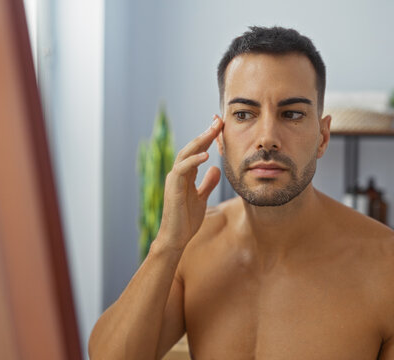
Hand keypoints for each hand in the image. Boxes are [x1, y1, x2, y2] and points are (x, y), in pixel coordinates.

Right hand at [155, 115, 223, 250]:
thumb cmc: (186, 220)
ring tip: (213, 130)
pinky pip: (182, 170)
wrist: (176, 238)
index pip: (197, 151)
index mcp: (185, 175)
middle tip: (218, 121)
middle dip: (205, 134)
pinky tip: (205, 155)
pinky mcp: (173, 188)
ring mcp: (174, 180)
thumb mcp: (201, 198)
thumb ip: (207, 183)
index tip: (220, 126)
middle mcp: (178, 174)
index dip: (208, 138)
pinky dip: (193, 160)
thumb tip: (215, 168)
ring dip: (199, 141)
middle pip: (192, 148)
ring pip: (185, 154)